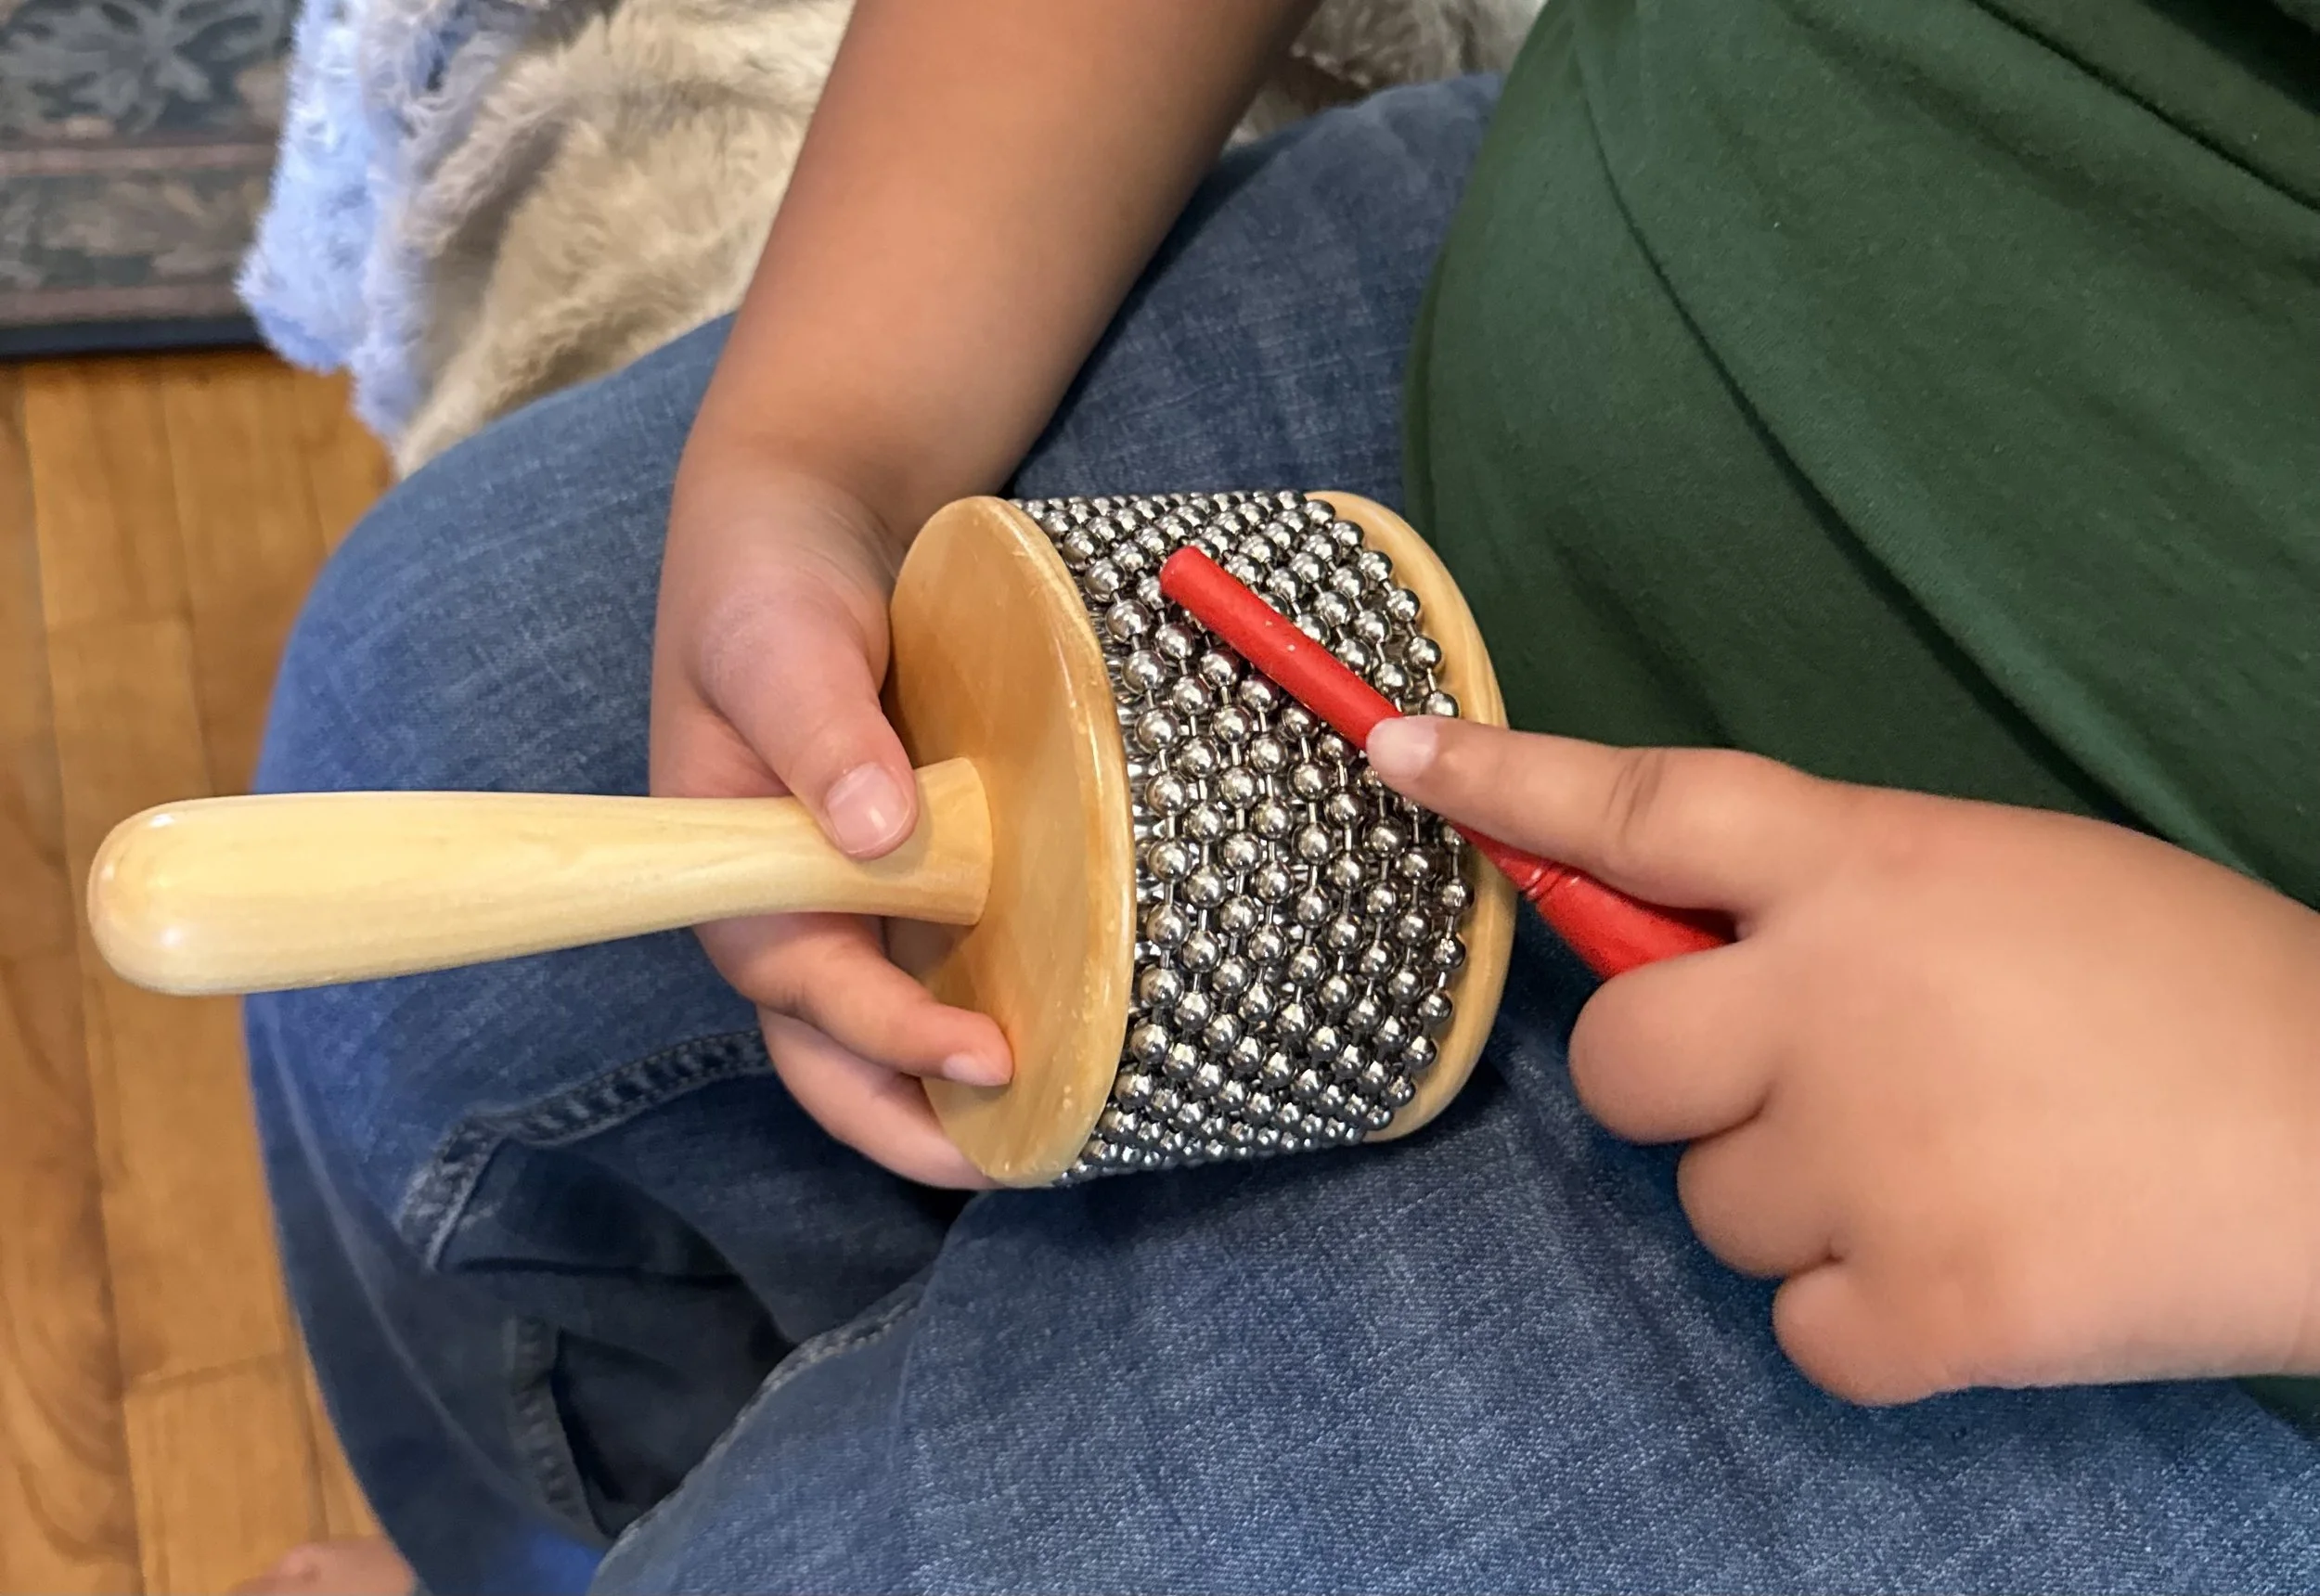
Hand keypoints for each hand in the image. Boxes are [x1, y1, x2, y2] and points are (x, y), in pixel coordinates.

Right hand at [650, 444, 1008, 1187]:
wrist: (803, 528)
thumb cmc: (767, 588)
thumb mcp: (781, 642)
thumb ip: (821, 729)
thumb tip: (874, 832)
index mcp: (733, 879)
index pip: (807, 991)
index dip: (891, 1036)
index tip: (984, 1058)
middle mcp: (788, 913)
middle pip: (835, 1057)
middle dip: (914, 1121)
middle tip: (1021, 1161)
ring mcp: (848, 904)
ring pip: (888, 1032)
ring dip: (952, 1094)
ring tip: (1053, 1131)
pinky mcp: (907, 877)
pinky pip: (941, 965)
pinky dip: (987, 1012)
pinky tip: (1063, 1032)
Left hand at [1367, 716, 2319, 1402]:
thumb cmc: (2194, 997)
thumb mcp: (2011, 883)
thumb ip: (1842, 901)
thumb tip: (1697, 947)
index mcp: (1871, 867)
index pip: (1644, 804)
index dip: (1506, 782)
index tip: (1394, 756)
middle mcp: (1836, 999)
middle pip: (1623, 1062)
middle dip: (1685, 1087)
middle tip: (1811, 1090)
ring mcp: (1868, 1158)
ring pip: (1707, 1207)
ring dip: (1797, 1205)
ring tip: (1956, 1175)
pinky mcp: (1921, 1306)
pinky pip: (1793, 1328)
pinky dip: (1867, 1317)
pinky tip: (1982, 1265)